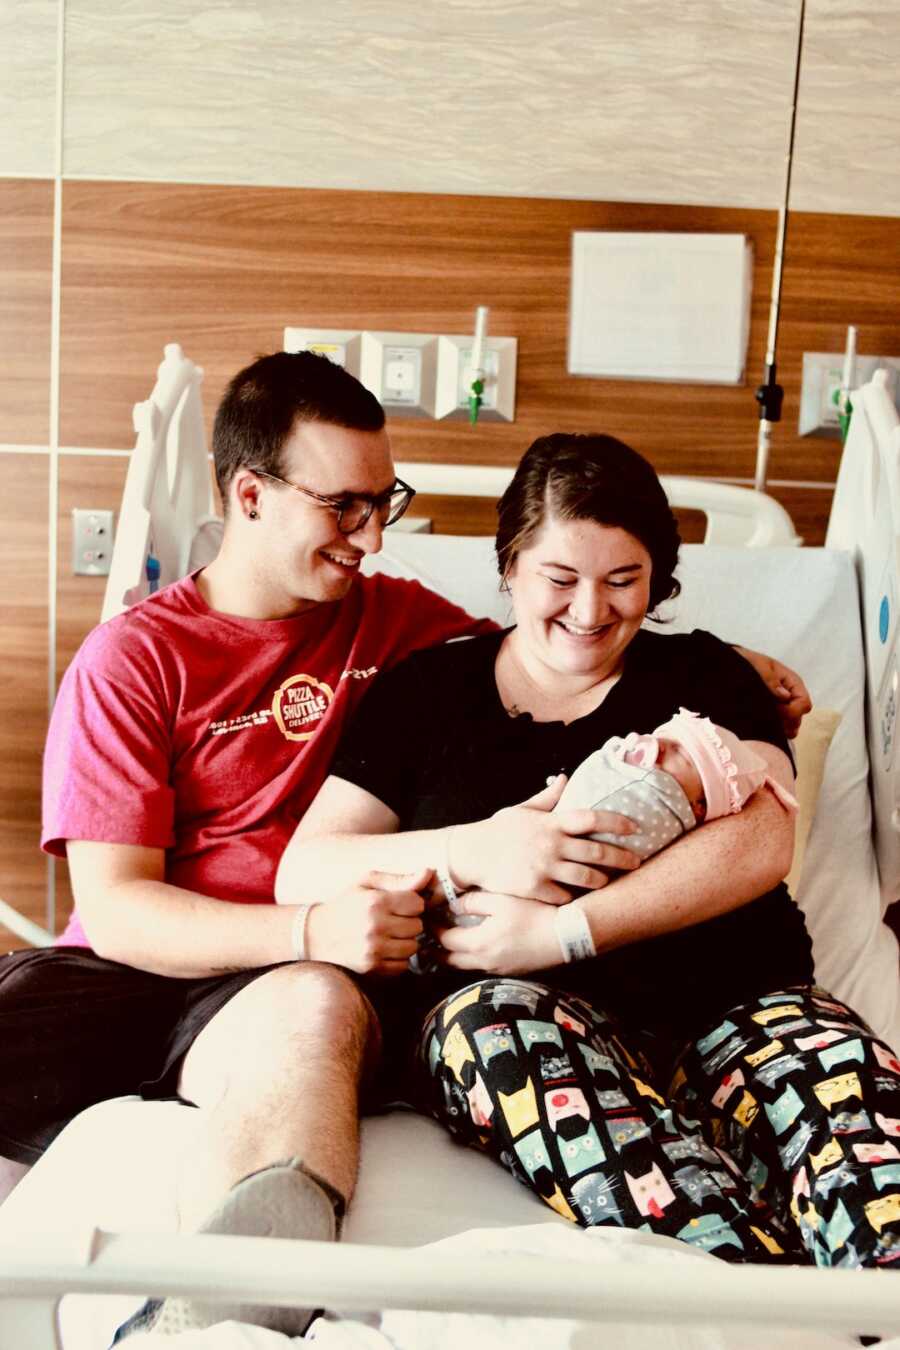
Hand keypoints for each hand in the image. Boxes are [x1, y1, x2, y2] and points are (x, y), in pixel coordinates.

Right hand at [306, 868, 428, 974]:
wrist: (315, 934)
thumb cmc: (346, 904)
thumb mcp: (367, 883)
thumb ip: (399, 879)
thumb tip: (429, 873)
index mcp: (375, 902)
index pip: (418, 904)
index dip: (411, 903)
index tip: (399, 905)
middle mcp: (375, 927)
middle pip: (418, 926)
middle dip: (408, 922)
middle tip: (392, 920)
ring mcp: (373, 950)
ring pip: (413, 947)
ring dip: (404, 941)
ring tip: (387, 935)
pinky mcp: (371, 968)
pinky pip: (402, 966)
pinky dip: (397, 959)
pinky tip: (383, 949)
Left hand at [435, 889, 560, 975]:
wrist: (565, 936)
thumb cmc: (534, 914)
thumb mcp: (502, 900)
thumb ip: (474, 902)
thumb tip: (455, 906)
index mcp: (479, 943)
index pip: (444, 940)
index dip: (433, 930)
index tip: (427, 920)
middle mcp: (484, 961)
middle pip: (450, 960)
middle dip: (435, 950)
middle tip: (425, 940)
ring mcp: (497, 970)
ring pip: (464, 967)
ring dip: (452, 956)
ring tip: (446, 944)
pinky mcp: (510, 973)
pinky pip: (481, 968)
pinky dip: (470, 960)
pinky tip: (473, 948)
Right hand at [451, 776, 638, 903]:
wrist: (470, 853)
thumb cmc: (497, 830)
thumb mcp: (521, 809)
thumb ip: (547, 798)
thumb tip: (564, 779)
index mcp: (551, 823)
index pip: (592, 818)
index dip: (617, 822)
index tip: (635, 827)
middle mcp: (551, 844)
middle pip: (597, 851)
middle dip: (622, 857)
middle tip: (637, 862)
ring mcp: (544, 867)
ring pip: (586, 878)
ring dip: (602, 880)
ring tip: (609, 881)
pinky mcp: (534, 888)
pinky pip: (564, 897)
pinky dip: (573, 898)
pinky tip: (578, 898)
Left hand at [734, 646, 812, 738]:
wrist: (730, 665)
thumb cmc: (748, 663)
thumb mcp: (758, 666)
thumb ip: (770, 680)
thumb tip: (785, 696)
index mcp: (792, 683)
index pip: (804, 704)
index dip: (792, 711)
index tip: (775, 710)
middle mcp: (790, 697)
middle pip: (798, 718)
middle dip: (785, 722)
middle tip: (766, 719)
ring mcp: (781, 707)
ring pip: (789, 727)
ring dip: (778, 728)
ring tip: (761, 723)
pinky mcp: (770, 715)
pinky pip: (777, 729)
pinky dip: (771, 731)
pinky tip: (759, 726)